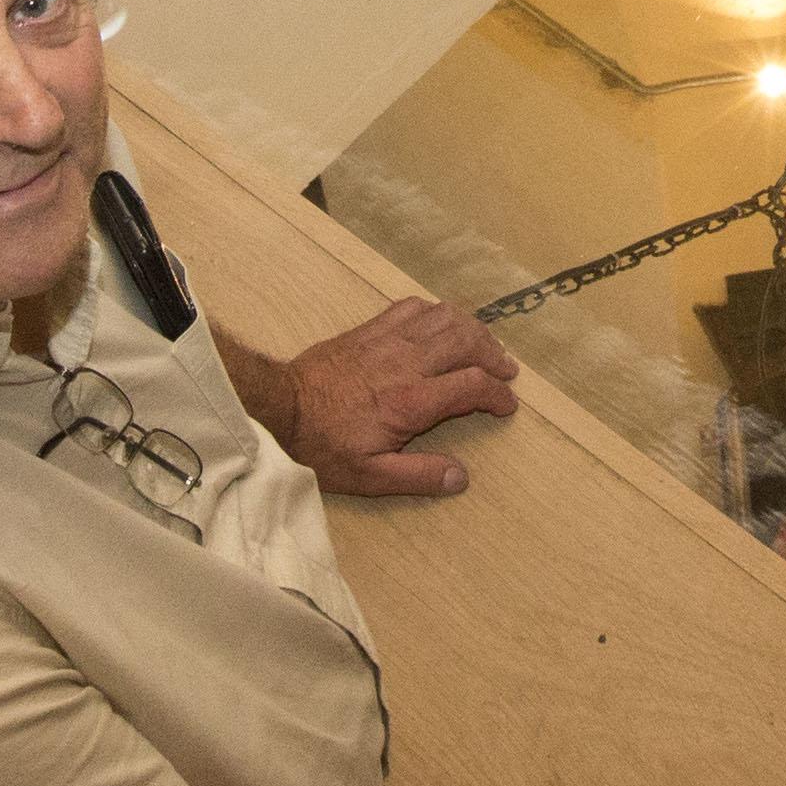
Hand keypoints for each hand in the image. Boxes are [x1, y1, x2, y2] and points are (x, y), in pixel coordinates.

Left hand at [283, 297, 521, 498]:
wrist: (279, 408)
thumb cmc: (323, 446)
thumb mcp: (370, 477)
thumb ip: (419, 476)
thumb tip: (461, 477)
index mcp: (412, 401)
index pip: (472, 386)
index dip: (497, 395)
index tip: (506, 405)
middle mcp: (407, 362)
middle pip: (467, 342)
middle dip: (494, 355)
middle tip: (505, 371)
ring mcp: (388, 340)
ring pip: (445, 317)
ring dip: (471, 329)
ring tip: (483, 345)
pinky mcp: (370, 328)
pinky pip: (413, 307)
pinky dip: (436, 312)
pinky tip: (440, 324)